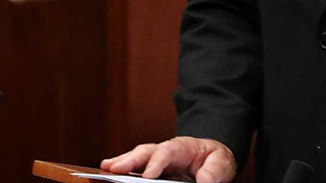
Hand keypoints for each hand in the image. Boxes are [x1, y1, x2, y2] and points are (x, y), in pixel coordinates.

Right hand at [101, 136, 236, 182]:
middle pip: (146, 151)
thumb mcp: (221, 164)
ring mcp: (157, 159)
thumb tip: (203, 182)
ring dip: (121, 162)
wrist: (212, 156)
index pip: (168, 152)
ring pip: (137, 157)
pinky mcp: (153, 169)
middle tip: (114, 169)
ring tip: (105, 169)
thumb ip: (213, 172)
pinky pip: (136, 168)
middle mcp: (166, 150)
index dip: (156, 163)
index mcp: (183, 146)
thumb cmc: (216, 159)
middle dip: (130, 160)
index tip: (148, 176)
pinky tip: (110, 173)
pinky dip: (123, 169)